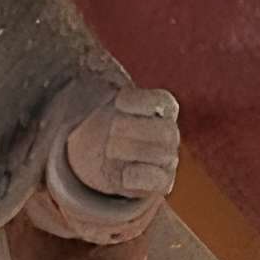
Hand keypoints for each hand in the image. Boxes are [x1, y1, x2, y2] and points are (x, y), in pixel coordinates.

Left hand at [66, 85, 178, 200]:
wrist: (100, 158)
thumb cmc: (102, 124)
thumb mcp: (97, 105)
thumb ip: (98, 92)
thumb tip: (91, 79)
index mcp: (161, 108)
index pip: (161, 102)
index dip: (141, 101)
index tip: (118, 102)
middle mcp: (168, 132)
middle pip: (166, 130)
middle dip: (135, 129)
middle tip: (112, 129)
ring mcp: (167, 157)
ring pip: (163, 154)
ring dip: (133, 150)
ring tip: (110, 149)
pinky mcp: (161, 180)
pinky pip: (161, 181)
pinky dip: (141, 176)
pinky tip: (123, 175)